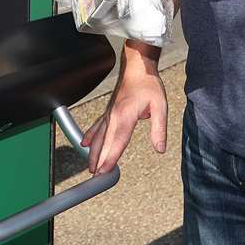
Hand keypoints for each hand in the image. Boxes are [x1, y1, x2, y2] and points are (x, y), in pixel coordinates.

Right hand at [80, 41, 167, 173]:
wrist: (137, 67)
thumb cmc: (148, 85)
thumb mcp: (160, 106)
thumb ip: (159, 129)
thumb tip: (160, 149)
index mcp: (125, 116)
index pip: (117, 141)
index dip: (110, 157)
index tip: (104, 170)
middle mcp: (113, 116)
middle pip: (104, 142)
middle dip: (99, 160)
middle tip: (95, 177)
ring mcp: (108, 113)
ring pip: (97, 136)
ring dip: (93, 152)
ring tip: (91, 167)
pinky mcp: (108, 111)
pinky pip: (96, 126)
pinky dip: (89, 136)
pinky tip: (84, 144)